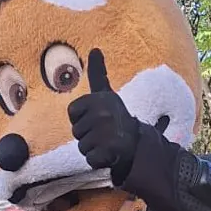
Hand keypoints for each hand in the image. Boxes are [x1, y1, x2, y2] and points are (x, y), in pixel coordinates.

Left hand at [67, 49, 139, 177]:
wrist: (138, 143)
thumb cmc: (116, 118)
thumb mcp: (106, 94)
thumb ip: (98, 74)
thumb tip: (95, 49)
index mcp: (99, 100)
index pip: (72, 112)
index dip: (81, 118)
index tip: (96, 118)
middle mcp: (102, 114)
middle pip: (76, 131)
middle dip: (87, 135)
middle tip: (104, 132)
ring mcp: (106, 134)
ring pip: (82, 146)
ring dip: (93, 148)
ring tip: (107, 142)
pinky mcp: (108, 152)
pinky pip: (90, 159)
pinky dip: (98, 160)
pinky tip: (109, 154)